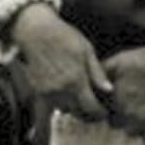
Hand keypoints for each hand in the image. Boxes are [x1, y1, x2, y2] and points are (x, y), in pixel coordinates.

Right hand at [10, 3, 110, 119]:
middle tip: (93, 107)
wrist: (35, 31)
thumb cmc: (63, 36)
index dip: (100, 112)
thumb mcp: (86, 49)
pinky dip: (57, 107)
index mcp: (76, 80)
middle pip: (78, 113)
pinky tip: (61, 102)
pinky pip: (48, 108)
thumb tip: (109, 90)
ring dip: (72, 108)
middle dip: (87, 113)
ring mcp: (47, 92)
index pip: (91, 108)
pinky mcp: (36, 91)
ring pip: (64, 110)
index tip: (103, 112)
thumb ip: (97, 72)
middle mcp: (61, 91)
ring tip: (78, 101)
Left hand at [102, 32, 144, 136]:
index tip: (104, 101)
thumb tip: (91, 81)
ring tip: (131, 116)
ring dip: (128, 126)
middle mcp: (127, 112)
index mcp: (115, 97)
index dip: (101, 105)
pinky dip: (144, 138)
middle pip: (113, 122)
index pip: (100, 109)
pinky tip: (144, 130)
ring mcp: (143, 120)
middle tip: (119, 107)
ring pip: (128, 132)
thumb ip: (103, 71)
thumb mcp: (121, 59)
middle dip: (114, 115)